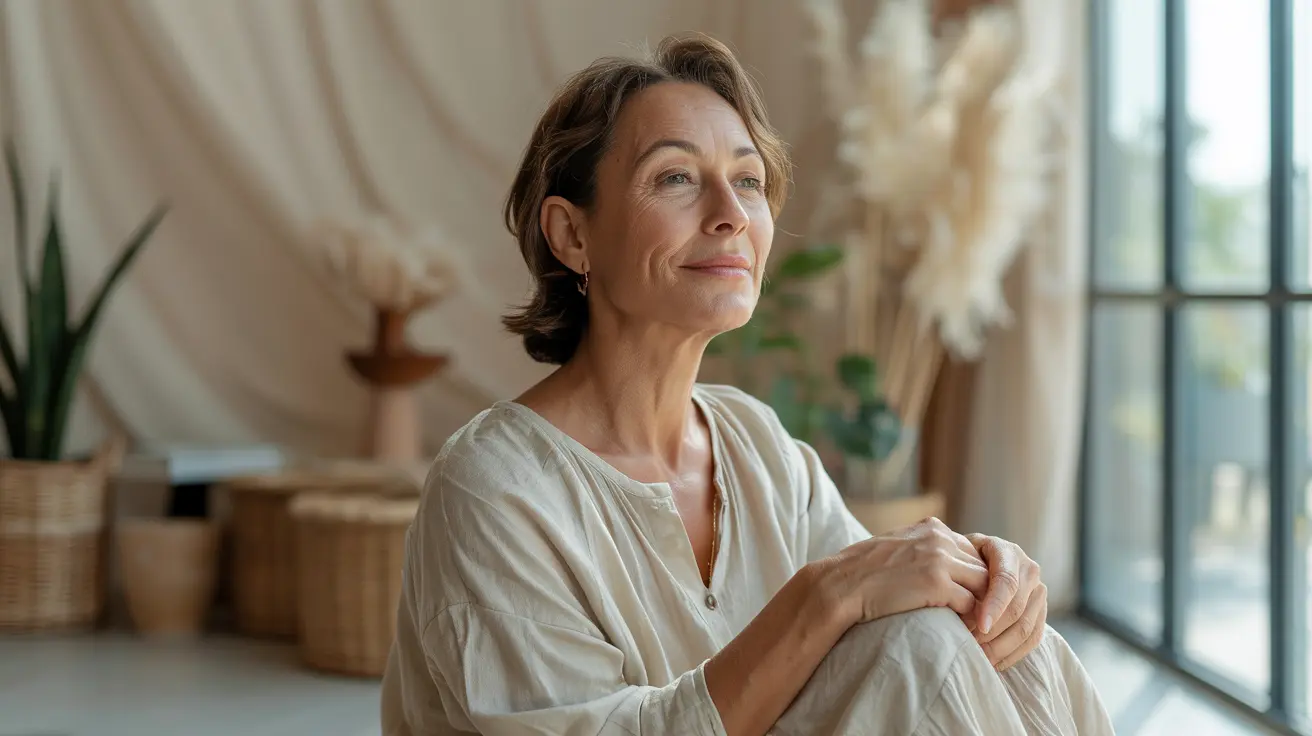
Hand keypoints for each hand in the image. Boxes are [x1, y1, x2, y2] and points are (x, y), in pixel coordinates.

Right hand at [816, 517, 989, 626]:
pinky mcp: (937, 584)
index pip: (971, 550)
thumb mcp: (899, 546)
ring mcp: (940, 560)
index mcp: (932, 527)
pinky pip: (970, 604)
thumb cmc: (864, 571)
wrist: (842, 584)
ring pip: (982, 585)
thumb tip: (943, 564)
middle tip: (974, 614)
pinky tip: (959, 629)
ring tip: (969, 624)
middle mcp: (939, 538)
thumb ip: (923, 548)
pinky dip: (968, 619)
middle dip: (980, 591)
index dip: (970, 575)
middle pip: (981, 566)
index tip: (964, 594)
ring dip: (978, 606)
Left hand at [961, 533, 1046, 670]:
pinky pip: (1033, 639)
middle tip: (969, 644)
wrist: (981, 559)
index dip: (995, 606)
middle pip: (1016, 609)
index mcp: (1009, 553)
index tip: (980, 626)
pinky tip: (993, 663)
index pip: (1006, 582)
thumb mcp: (958, 554)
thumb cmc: (962, 558)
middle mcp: (1030, 571)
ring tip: (977, 656)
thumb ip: (960, 568)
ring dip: (1000, 647)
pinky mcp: (1041, 612)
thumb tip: (956, 598)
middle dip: (992, 631)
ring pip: (1025, 628)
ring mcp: (1039, 593)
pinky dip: (1012, 654)